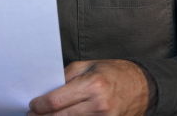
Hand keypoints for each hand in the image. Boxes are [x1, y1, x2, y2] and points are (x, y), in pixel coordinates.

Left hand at [28, 59, 149, 115]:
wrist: (142, 86)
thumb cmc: (115, 73)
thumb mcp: (89, 66)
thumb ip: (66, 77)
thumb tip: (46, 90)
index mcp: (93, 85)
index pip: (55, 101)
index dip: (39, 106)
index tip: (33, 105)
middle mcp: (98, 105)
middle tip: (33, 115)